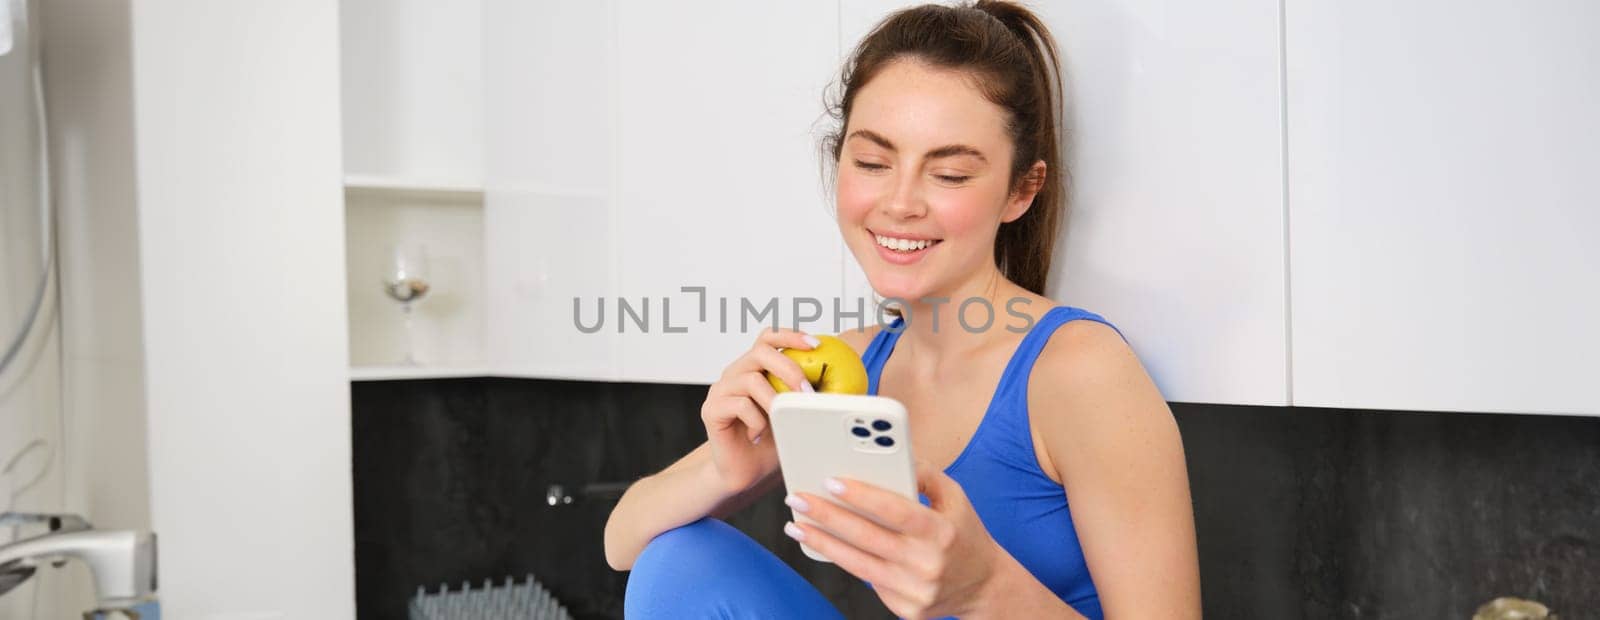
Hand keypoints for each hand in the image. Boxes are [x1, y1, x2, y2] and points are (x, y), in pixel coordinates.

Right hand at [701, 327, 816, 494]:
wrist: (744, 472)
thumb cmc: (770, 442)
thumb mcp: (794, 415)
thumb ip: (808, 398)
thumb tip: (844, 388)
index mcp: (755, 367)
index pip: (768, 338)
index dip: (790, 335)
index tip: (816, 345)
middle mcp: (736, 373)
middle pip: (760, 351)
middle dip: (789, 369)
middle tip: (806, 392)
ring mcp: (722, 390)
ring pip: (751, 379)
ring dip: (774, 400)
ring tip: (782, 421)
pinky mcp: (711, 409)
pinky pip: (738, 405)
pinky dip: (756, 421)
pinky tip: (759, 435)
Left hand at [783, 461, 1005, 619]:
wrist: (984, 587)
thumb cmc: (963, 533)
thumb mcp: (955, 497)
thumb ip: (924, 472)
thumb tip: (889, 452)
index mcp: (941, 531)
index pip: (895, 510)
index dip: (861, 496)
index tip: (829, 481)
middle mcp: (928, 563)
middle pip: (867, 538)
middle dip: (826, 516)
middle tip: (797, 498)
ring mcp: (916, 591)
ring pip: (858, 564)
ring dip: (822, 543)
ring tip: (796, 524)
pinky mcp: (906, 610)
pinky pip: (868, 581)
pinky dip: (844, 561)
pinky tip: (823, 544)